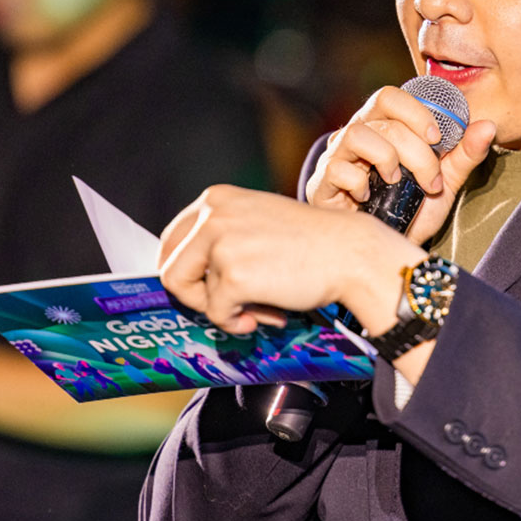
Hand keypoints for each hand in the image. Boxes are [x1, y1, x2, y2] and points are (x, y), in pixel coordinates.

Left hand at [157, 185, 425, 336]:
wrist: (350, 253)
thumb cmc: (310, 243)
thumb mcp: (256, 222)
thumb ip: (223, 238)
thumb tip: (189, 277)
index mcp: (215, 199)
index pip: (171, 240)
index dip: (183, 272)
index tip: (200, 289)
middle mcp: (212, 215)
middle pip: (170, 269)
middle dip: (196, 296)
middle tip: (229, 304)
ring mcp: (220, 244)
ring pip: (191, 295)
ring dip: (221, 310)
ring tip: (256, 308)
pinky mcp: (233, 275)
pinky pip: (218, 314)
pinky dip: (239, 322)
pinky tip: (269, 313)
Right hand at [305, 86, 496, 244]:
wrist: (385, 250)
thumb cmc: (411, 209)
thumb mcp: (445, 182)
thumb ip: (465, 154)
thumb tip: (488, 126)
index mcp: (383, 126)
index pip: (391, 97)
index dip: (416, 111)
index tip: (437, 138)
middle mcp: (356, 135)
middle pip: (383, 119)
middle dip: (416, 151)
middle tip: (431, 180)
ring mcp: (337, 157)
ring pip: (357, 134)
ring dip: (388, 159)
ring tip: (398, 183)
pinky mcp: (322, 184)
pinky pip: (338, 169)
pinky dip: (360, 183)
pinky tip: (371, 198)